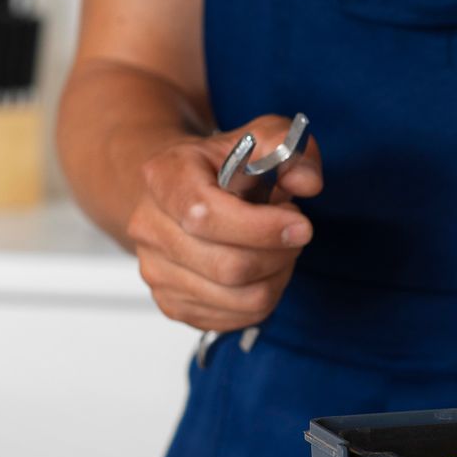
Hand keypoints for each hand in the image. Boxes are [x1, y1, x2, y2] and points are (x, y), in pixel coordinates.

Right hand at [128, 116, 322, 331]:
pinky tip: (263, 270)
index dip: (262, 229)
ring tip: (279, 250)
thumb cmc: (220, 166)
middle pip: (227, 267)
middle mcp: (149, 227)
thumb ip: (287, 147)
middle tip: (294, 233)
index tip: (301, 225)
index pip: (206, 216)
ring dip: (276, 278)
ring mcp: (156, 270)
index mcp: (164, 177)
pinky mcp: (171, 303)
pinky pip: (233, 319)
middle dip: (278, 255)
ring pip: (237, 299)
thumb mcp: (257, 137)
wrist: (178, 190)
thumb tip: (306, 181)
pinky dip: (263, 299)